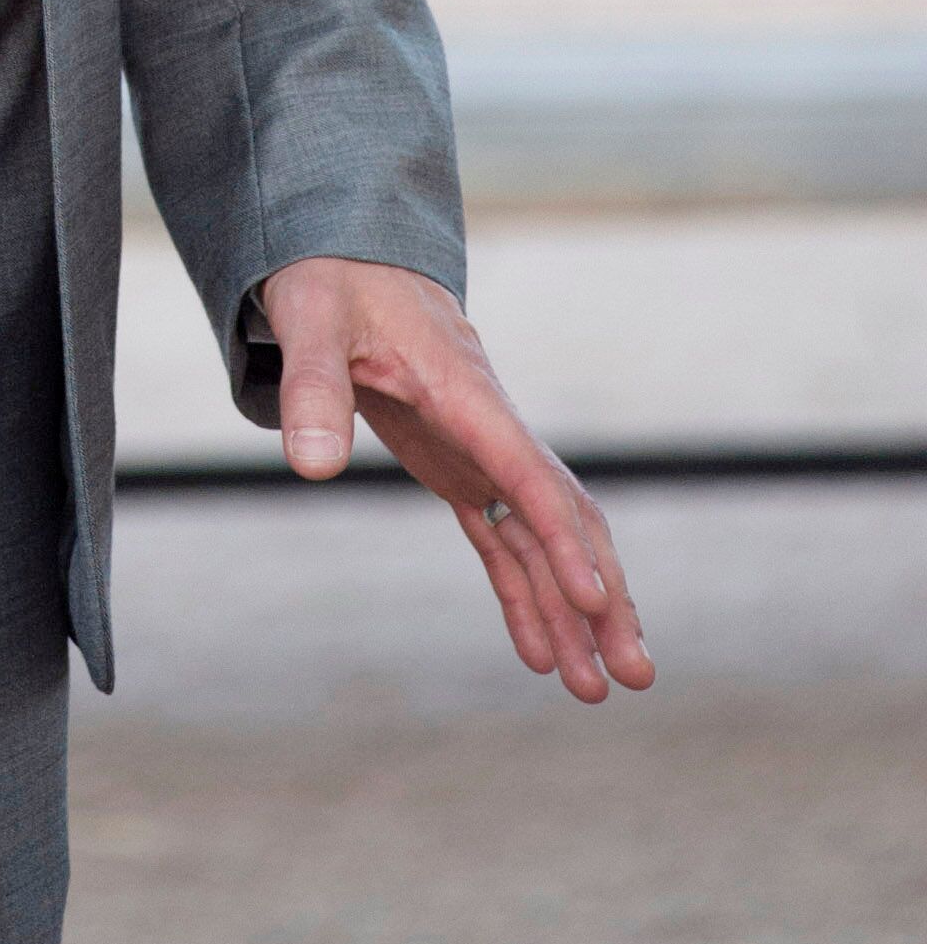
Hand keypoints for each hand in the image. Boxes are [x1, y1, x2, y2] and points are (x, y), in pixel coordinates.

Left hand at [259, 254, 654, 703]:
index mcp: (466, 390)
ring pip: (541, 538)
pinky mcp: (456, 465)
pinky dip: (523, 593)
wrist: (345, 252)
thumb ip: (312, 385)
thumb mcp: (310, 318)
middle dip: (602, 594)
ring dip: (572, 611)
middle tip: (634, 674)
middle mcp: (489, 426)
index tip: (594, 599)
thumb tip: (309, 466)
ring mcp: (478, 449)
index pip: (526, 472)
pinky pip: (501, 539)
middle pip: (563, 516)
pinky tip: (541, 654)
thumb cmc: (330, 278)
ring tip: (596, 690)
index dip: (562, 537)